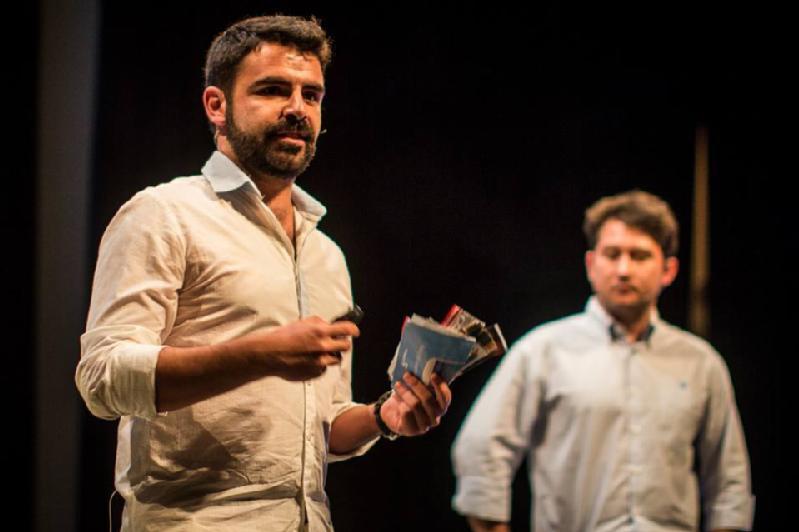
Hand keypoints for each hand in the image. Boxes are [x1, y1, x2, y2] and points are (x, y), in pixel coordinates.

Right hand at [240, 316, 359, 380]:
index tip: (355, 332)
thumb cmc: (284, 336)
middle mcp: (323, 347)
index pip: (347, 329)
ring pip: (336, 359)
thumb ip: (319, 324)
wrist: (270, 354)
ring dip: (331, 355)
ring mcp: (320, 361)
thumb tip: (331, 325)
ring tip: (317, 352)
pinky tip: (307, 361)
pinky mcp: (315, 373)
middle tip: (337, 343)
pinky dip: (319, 365)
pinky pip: (323, 368)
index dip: (353, 330)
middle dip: (343, 343)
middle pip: (346, 346)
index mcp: (320, 331)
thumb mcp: (303, 323)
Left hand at [380, 372, 450, 435]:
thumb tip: (426, 366)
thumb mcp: (416, 390)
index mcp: (440, 408)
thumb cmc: (406, 399)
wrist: (390, 414)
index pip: (445, 398)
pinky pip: (406, 413)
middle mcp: (435, 419)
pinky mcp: (412, 430)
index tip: (433, 374)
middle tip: (407, 375)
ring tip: (398, 384)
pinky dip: (400, 403)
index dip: (440, 386)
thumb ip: (424, 383)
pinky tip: (396, 399)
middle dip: (417, 385)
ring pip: (416, 405)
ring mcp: (424, 426)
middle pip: (428, 400)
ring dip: (405, 392)